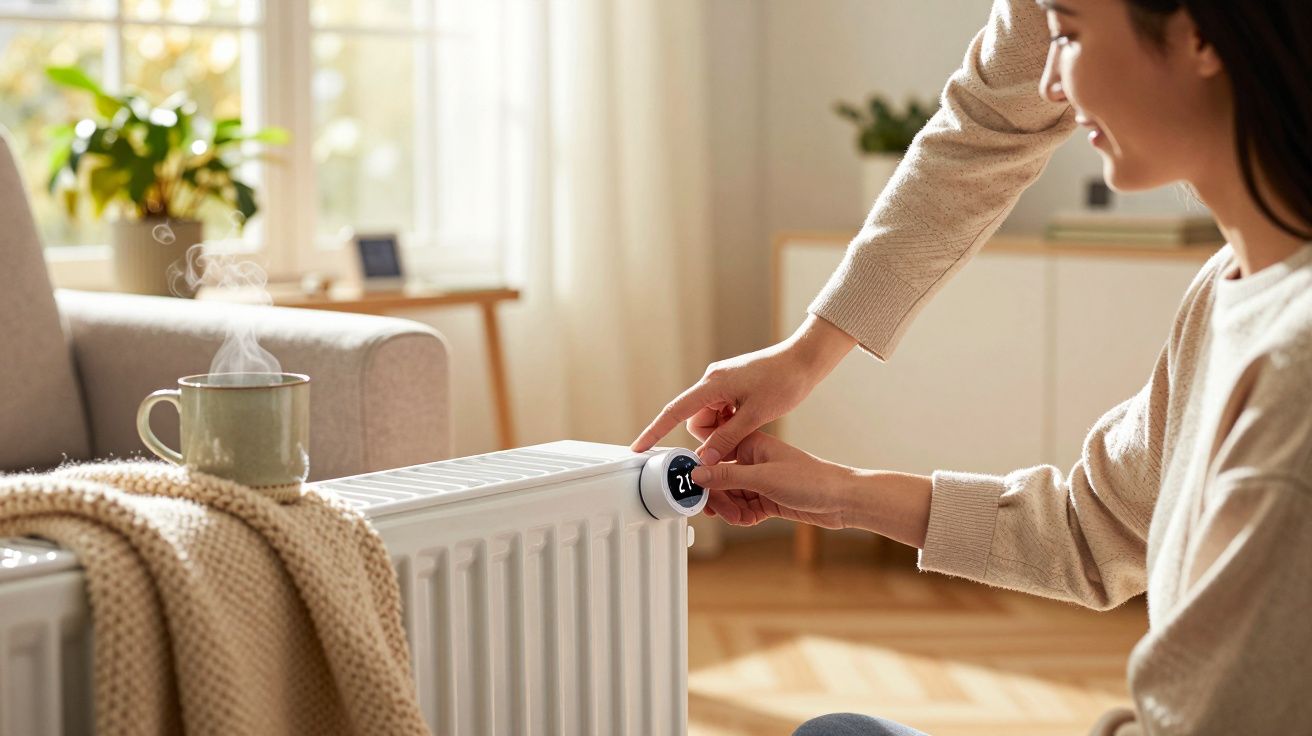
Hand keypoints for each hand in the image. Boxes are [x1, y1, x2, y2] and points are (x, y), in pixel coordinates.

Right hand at [629, 315, 855, 463]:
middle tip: (739, 436)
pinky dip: (731, 422)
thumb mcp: (755, 416)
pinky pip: (722, 412)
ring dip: (724, 430)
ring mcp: (723, 383)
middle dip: (712, 436)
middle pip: (696, 421)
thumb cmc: (783, 381)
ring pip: (710, 419)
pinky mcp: (733, 386)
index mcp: (712, 385)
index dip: (655, 431)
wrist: (804, 360)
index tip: (639, 448)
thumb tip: (705, 460)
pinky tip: (751, 418)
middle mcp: (713, 382)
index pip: (674, 412)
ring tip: (751, 424)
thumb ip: (727, 439)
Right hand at [687, 429, 857, 528]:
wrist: (842, 500)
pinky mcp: (767, 497)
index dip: (700, 474)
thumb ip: (727, 476)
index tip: (691, 491)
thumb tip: (697, 473)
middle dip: (718, 498)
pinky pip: (744, 508)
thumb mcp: (764, 478)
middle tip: (719, 513)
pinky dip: (743, 516)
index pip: (713, 456)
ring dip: (731, 510)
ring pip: (730, 497)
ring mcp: (759, 480)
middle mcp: (751, 460)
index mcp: (750, 444)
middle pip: (718, 480)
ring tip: (740, 519)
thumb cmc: (811, 480)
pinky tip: (750, 520)